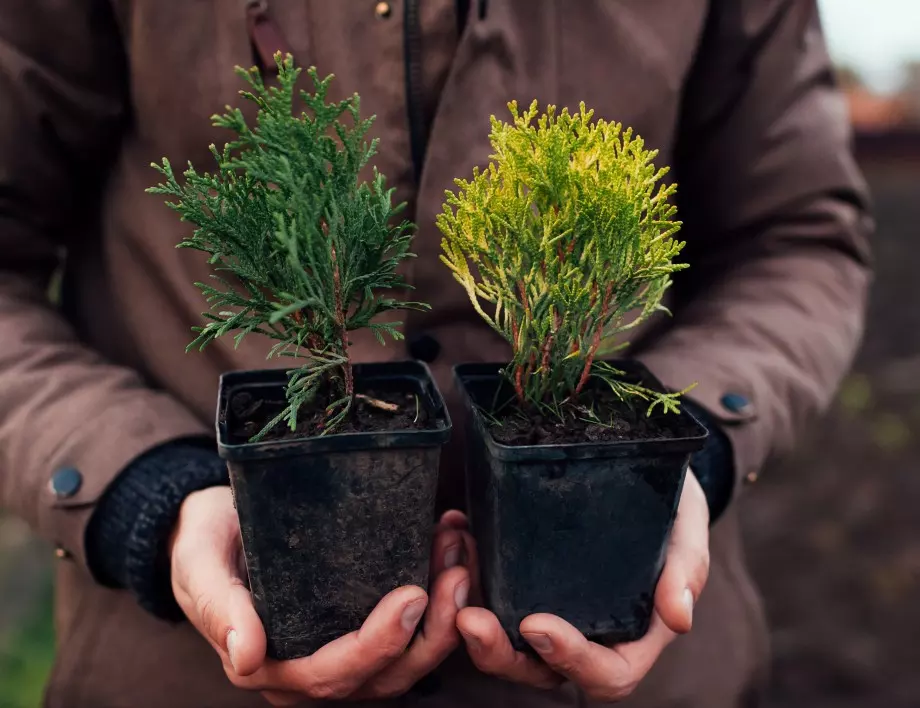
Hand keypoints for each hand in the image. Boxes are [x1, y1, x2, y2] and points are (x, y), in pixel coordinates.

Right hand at [169, 486, 470, 704]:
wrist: (214, 525)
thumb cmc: (203, 543)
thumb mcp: (198, 566)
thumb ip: (219, 607)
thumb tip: (246, 657)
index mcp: (271, 666)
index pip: (335, 673)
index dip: (380, 642)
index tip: (415, 594)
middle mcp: (311, 670)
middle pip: (386, 674)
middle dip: (432, 629)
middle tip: (457, 569)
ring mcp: (341, 649)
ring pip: (409, 657)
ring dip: (446, 613)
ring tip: (460, 553)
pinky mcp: (360, 622)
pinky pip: (412, 627)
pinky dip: (440, 595)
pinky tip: (450, 545)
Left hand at [456, 470, 710, 700]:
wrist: (644, 472)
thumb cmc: (673, 509)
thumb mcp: (687, 529)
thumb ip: (686, 569)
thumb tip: (681, 617)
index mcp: (631, 637)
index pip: (604, 673)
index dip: (569, 659)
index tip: (537, 624)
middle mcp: (585, 634)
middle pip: (538, 668)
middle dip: (500, 652)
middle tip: (470, 618)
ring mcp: (549, 608)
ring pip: (503, 637)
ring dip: (471, 612)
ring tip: (454, 568)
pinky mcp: (522, 580)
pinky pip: (488, 591)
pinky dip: (467, 567)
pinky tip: (456, 529)